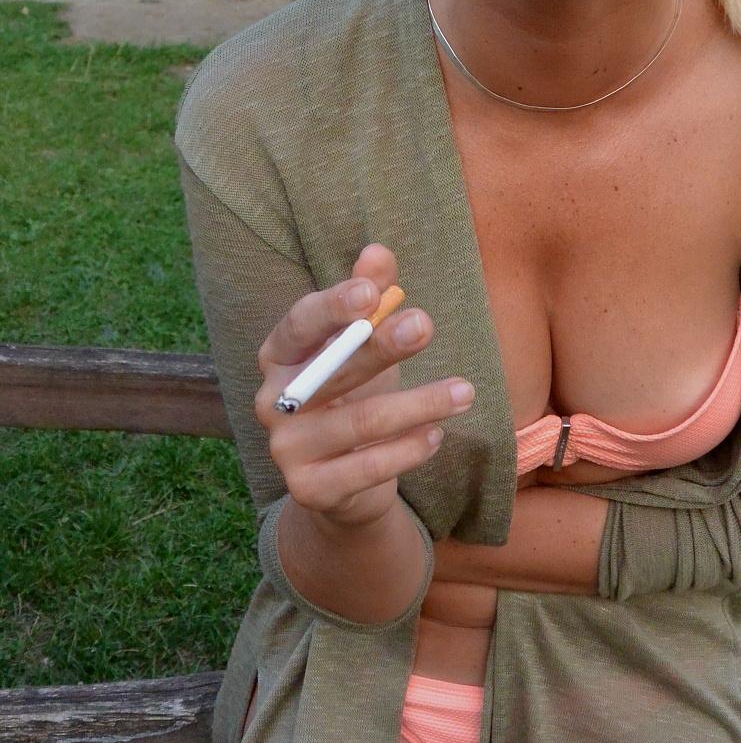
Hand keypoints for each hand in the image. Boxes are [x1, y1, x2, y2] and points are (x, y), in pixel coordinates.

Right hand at [254, 243, 474, 530]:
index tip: (373, 294)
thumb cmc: (353, 395)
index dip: (334, 306)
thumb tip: (377, 251)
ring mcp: (286, 450)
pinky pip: (367, 468)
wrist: (341, 483)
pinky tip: (437, 435)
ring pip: (360, 423)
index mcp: (279, 355)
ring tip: (465, 392)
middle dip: (381, 346)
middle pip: (331, 370)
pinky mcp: (310, 490)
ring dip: (419, 404)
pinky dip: (408, 450)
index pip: (300, 324)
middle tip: (426, 324)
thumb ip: (368, 296)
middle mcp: (272, 401)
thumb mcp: (362, 345)